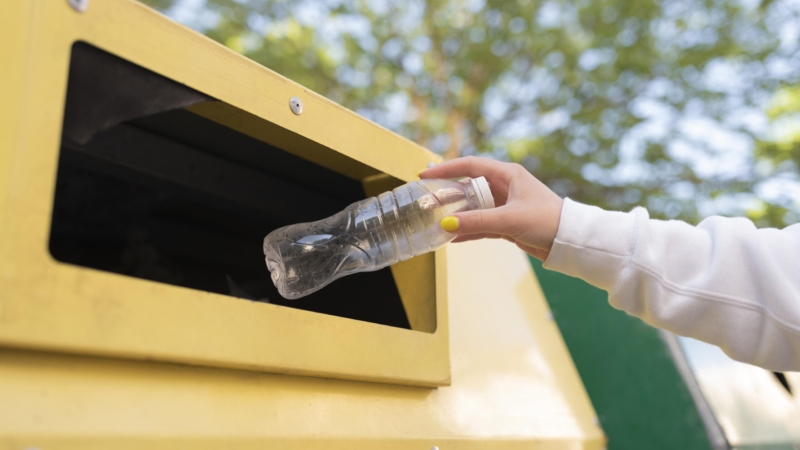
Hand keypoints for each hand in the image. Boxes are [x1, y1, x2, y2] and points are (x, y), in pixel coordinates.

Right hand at [420, 156, 563, 260]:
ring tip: (436, 222)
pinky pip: (482, 224)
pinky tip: (454, 238)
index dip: (446, 168)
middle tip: (427, 202)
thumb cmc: (547, 221)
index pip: (470, 166)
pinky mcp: (507, 223)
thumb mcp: (509, 219)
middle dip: (448, 195)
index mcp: (508, 175)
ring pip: (474, 207)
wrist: (569, 241)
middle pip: (469, 187)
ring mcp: (505, 205)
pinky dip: (469, 230)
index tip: (426, 174)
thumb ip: (477, 221)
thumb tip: (447, 224)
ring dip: (458, 216)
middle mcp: (505, 187)